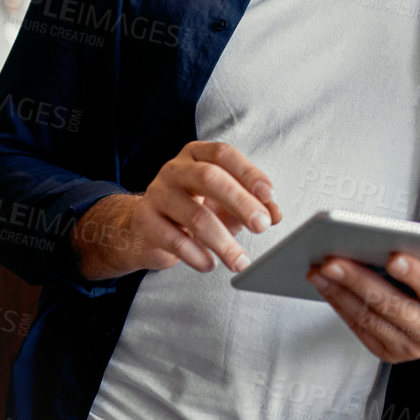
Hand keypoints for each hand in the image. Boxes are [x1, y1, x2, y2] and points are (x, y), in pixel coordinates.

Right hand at [68, 140, 279, 280]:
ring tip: (240, 261)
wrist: (143, 229)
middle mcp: (175, 170)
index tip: (269, 194)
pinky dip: (198, 256)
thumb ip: (252, 205)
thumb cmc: (192, 210)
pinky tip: (210, 265)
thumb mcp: (224, 204)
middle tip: (262, 226)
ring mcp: (157, 194)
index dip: (248, 172)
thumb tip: (276, 214)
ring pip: (195, 215)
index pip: (223, 155)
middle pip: (209, 178)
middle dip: (240, 203)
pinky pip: (175, 241)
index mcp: (196, 155)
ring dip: (223, 242)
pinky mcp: (145, 222)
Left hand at [307, 254, 419, 362]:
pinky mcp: (388, 352)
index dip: (416, 275)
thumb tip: (410, 236)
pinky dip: (339, 305)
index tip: (394, 257)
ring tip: (319, 270)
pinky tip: (325, 285)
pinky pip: (359, 328)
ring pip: (369, 318)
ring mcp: (409, 346)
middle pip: (392, 305)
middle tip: (333, 261)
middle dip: (359, 281)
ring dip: (339, 293)